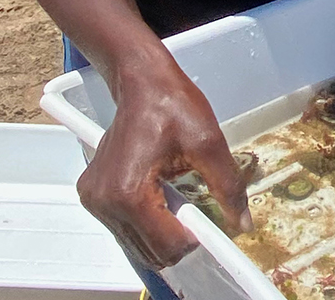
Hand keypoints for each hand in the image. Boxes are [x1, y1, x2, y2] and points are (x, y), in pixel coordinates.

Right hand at [75, 59, 251, 269]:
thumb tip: (242, 224)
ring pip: (137, 245)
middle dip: (179, 240)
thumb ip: (228, 187)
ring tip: (175, 197)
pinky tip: (159, 197)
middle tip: (194, 210)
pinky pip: (125, 230)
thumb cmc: (171, 105)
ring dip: (162, 233)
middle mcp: (105, 203)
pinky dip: (147, 225)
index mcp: (129, 193)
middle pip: (151, 252)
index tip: (210, 224)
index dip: (195, 240)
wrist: (140, 82)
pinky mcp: (92, 197)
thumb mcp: (208, 143)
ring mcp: (95, 201)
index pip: (167, 245)